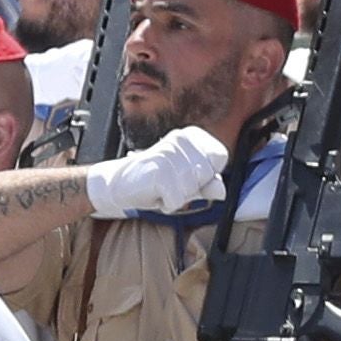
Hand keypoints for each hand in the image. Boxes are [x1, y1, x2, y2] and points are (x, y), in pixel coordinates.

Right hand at [85, 123, 234, 217]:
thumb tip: (221, 191)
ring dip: (179, 197)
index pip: (220, 156)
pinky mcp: (159, 173)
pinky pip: (177, 201)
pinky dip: (168, 205)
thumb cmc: (158, 180)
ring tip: (162, 187)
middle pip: (208, 174)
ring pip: (193, 189)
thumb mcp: (188, 181)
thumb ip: (208, 183)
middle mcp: (180, 140)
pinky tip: (155, 194)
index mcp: (190, 135)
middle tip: (172, 182)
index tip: (189, 174)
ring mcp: (168, 155)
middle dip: (193, 188)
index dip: (208, 173)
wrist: (119, 183)